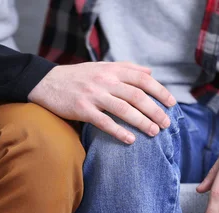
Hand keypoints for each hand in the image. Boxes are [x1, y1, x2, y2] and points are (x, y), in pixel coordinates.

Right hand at [28, 62, 175, 143]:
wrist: (46, 82)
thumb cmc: (77, 76)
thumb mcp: (101, 66)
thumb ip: (126, 68)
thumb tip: (150, 73)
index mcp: (112, 70)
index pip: (142, 79)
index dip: (159, 91)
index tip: (171, 103)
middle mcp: (105, 81)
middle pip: (137, 96)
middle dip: (155, 111)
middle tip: (166, 123)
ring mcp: (93, 95)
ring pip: (124, 109)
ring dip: (142, 122)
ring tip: (154, 132)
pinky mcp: (82, 109)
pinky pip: (104, 122)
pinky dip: (119, 131)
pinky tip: (130, 140)